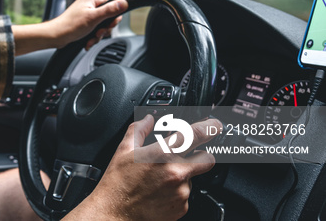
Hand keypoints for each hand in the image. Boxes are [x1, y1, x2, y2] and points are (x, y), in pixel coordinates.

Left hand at [48, 0, 127, 49]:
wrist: (57, 36)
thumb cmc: (70, 25)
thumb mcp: (94, 18)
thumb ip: (110, 10)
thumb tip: (124, 3)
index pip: (113, 4)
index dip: (113, 16)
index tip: (109, 24)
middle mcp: (90, 3)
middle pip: (109, 16)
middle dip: (105, 28)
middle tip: (98, 32)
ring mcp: (87, 12)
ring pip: (103, 25)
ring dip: (98, 34)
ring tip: (91, 38)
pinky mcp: (85, 21)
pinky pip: (96, 29)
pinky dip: (93, 36)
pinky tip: (88, 41)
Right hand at [68, 115, 219, 220]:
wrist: (116, 212)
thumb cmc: (118, 183)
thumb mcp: (124, 150)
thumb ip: (139, 129)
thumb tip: (148, 119)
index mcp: (163, 155)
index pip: (195, 135)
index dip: (209, 127)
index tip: (214, 124)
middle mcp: (176, 173)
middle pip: (207, 159)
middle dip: (203, 154)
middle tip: (189, 155)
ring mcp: (181, 192)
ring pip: (193, 178)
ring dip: (183, 175)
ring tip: (160, 179)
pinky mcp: (182, 207)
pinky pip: (185, 194)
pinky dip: (177, 191)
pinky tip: (160, 191)